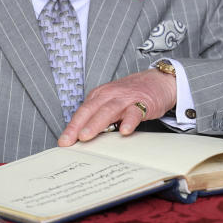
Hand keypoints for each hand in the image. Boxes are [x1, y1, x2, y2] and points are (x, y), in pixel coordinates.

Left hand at [59, 69, 176, 145]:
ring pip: (108, 111)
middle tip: (68, 141)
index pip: (82, 112)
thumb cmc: (133, 94)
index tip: (63, 141)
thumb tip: (83, 138)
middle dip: (77, 126)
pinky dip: (129, 121)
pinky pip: (134, 113)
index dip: (71, 127)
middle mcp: (110, 95)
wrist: (159, 81)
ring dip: (95, 123)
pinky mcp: (143, 103)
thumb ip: (99, 116)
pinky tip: (124, 131)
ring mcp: (126, 99)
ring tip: (86, 136)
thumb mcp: (112, 101)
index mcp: (100, 95)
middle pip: (90, 110)